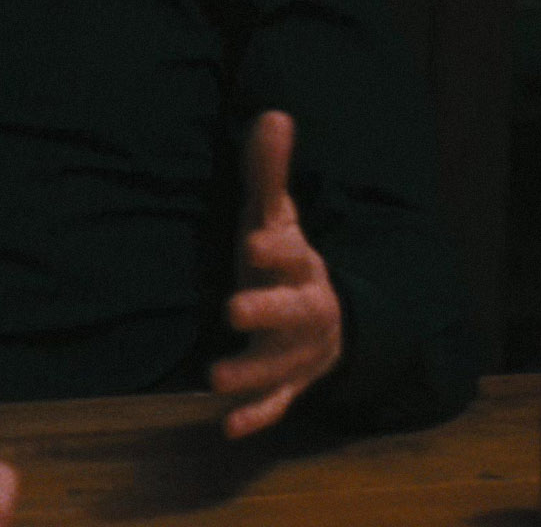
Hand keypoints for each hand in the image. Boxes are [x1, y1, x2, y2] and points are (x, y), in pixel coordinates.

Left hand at [210, 110, 342, 438]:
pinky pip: (277, 404)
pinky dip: (256, 415)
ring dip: (251, 372)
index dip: (274, 247)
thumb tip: (273, 114)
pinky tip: (228, 425)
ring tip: (213, 377)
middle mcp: (307, 309)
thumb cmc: (285, 260)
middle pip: (294, 312)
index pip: (290, 253)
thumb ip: (270, 172)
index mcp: (301, 266)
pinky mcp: (287, 383)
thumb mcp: (275, 217)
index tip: (253, 239)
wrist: (326, 320)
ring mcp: (299, 352)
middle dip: (267, 310)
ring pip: (281, 365)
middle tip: (232, 308)